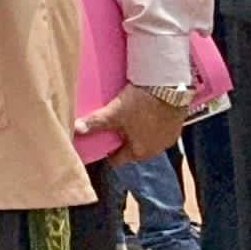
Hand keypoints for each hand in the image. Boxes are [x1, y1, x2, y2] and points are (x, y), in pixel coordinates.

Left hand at [76, 83, 190, 167]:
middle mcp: (155, 151)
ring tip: (127, 119)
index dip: (106, 152)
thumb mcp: (113, 113)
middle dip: (121, 141)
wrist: (171, 90)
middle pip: (132, 150)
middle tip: (111, 127)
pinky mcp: (175, 128)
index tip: (98, 144)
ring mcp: (167, 140)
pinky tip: (144, 114)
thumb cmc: (141, 105)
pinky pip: (158, 131)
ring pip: (146, 140)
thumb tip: (75, 129)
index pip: (117, 160)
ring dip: (137, 133)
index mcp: (139, 152)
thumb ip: (94, 123)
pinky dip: (150, 126)